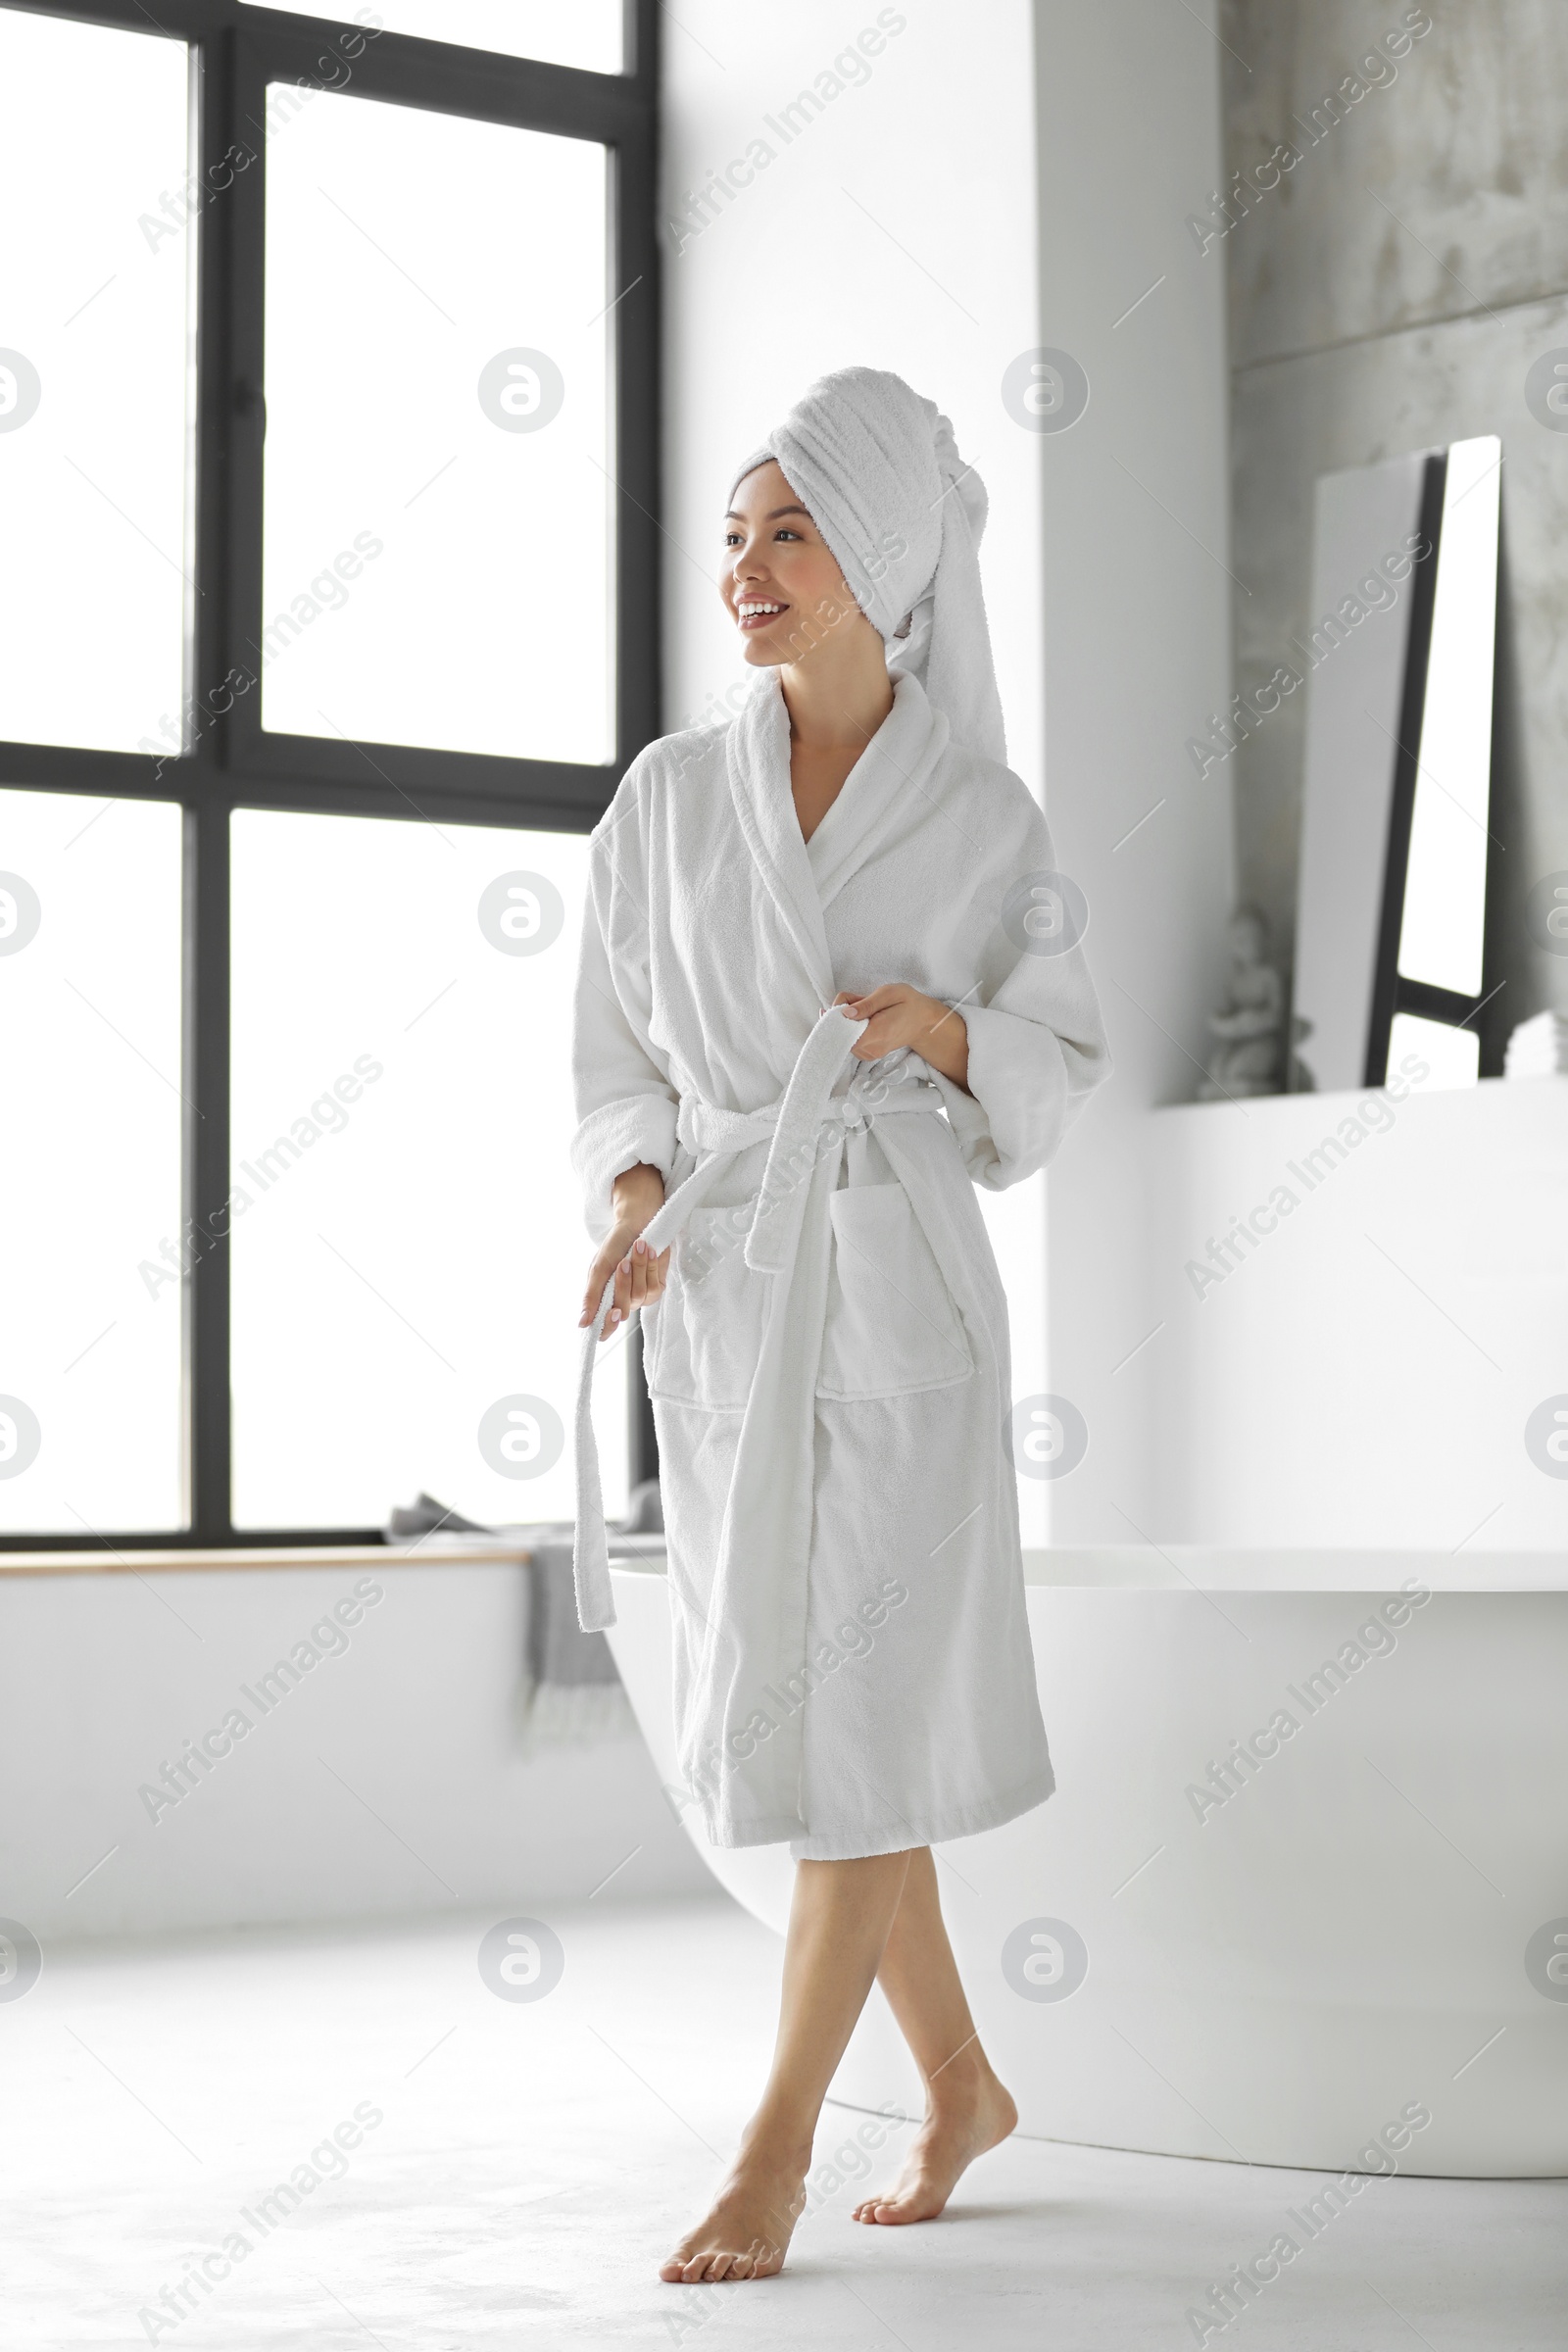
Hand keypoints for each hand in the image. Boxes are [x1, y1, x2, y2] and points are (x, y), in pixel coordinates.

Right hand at [579, 1162, 670, 1341]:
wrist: (638, 1223)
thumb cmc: (615, 1245)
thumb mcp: (599, 1269)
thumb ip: (591, 1296)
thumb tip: (581, 1323)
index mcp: (605, 1299)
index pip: (606, 1328)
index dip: (608, 1326)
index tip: (612, 1313)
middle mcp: (623, 1301)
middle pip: (624, 1310)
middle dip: (622, 1284)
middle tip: (622, 1263)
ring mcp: (642, 1296)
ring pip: (639, 1295)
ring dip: (637, 1269)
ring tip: (636, 1249)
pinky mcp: (658, 1287)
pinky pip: (654, 1286)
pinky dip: (649, 1267)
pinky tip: (648, 1253)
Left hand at [834, 983, 969, 1090]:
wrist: (923, 1022)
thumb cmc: (908, 1003)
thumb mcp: (889, 993)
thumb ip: (866, 1003)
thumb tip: (845, 1012)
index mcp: (878, 1032)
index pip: (843, 1033)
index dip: (837, 1016)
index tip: (847, 1002)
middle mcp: (872, 1048)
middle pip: (840, 1035)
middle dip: (841, 1016)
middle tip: (858, 1001)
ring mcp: (870, 1054)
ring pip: (843, 1038)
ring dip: (847, 1022)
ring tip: (865, 1009)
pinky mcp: (868, 1055)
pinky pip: (850, 1042)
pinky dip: (851, 1029)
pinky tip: (864, 1019)